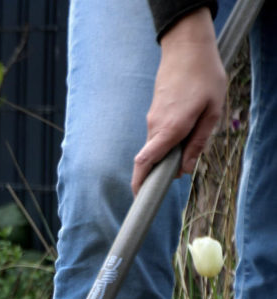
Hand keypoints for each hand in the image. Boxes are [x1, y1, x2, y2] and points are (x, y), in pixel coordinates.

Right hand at [131, 9, 225, 194]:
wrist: (186, 48)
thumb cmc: (204, 77)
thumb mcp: (212, 111)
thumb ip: (198, 142)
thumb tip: (185, 169)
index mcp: (170, 129)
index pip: (145, 162)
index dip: (139, 182)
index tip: (138, 197)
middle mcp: (155, 126)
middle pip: (152, 157)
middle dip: (161, 169)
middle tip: (178, 172)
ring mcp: (152, 119)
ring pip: (158, 144)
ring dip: (170, 149)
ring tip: (193, 133)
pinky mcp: (154, 112)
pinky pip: (160, 133)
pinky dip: (170, 137)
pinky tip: (189, 122)